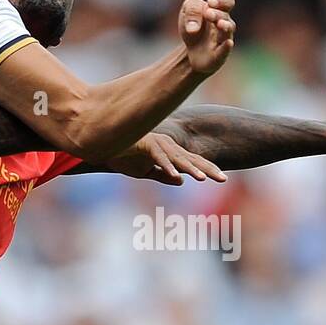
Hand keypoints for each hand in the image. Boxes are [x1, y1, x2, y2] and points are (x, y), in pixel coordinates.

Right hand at [112, 132, 227, 184]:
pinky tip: (176, 176)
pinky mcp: (144, 143)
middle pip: (190, 159)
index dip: (207, 169)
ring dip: (190, 169)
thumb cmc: (123, 157)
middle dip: (207, 169)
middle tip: (224, 179)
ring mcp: (156, 143)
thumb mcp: (145, 172)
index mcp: (169, 152)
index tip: (223, 178)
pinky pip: (158, 157)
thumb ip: (163, 176)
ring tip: (203, 180)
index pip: (192, 162)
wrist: (102, 148)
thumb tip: (180, 181)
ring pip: (177, 159)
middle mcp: (166, 146)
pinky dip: (166, 166)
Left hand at [180, 0, 235, 75]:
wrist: (191, 51)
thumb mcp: (187, 11)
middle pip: (225, 17)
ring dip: (225, 27)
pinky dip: (226, 48)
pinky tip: (229, 43)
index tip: (210, 3)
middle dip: (217, 14)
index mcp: (218, 11)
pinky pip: (224, 52)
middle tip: (208, 14)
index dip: (222, 1)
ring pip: (228, 32)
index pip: (227, 2)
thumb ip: (192, 9)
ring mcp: (223, 41)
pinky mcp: (218, 56)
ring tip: (220, 24)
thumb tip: (194, 26)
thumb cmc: (193, 26)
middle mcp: (224, 25)